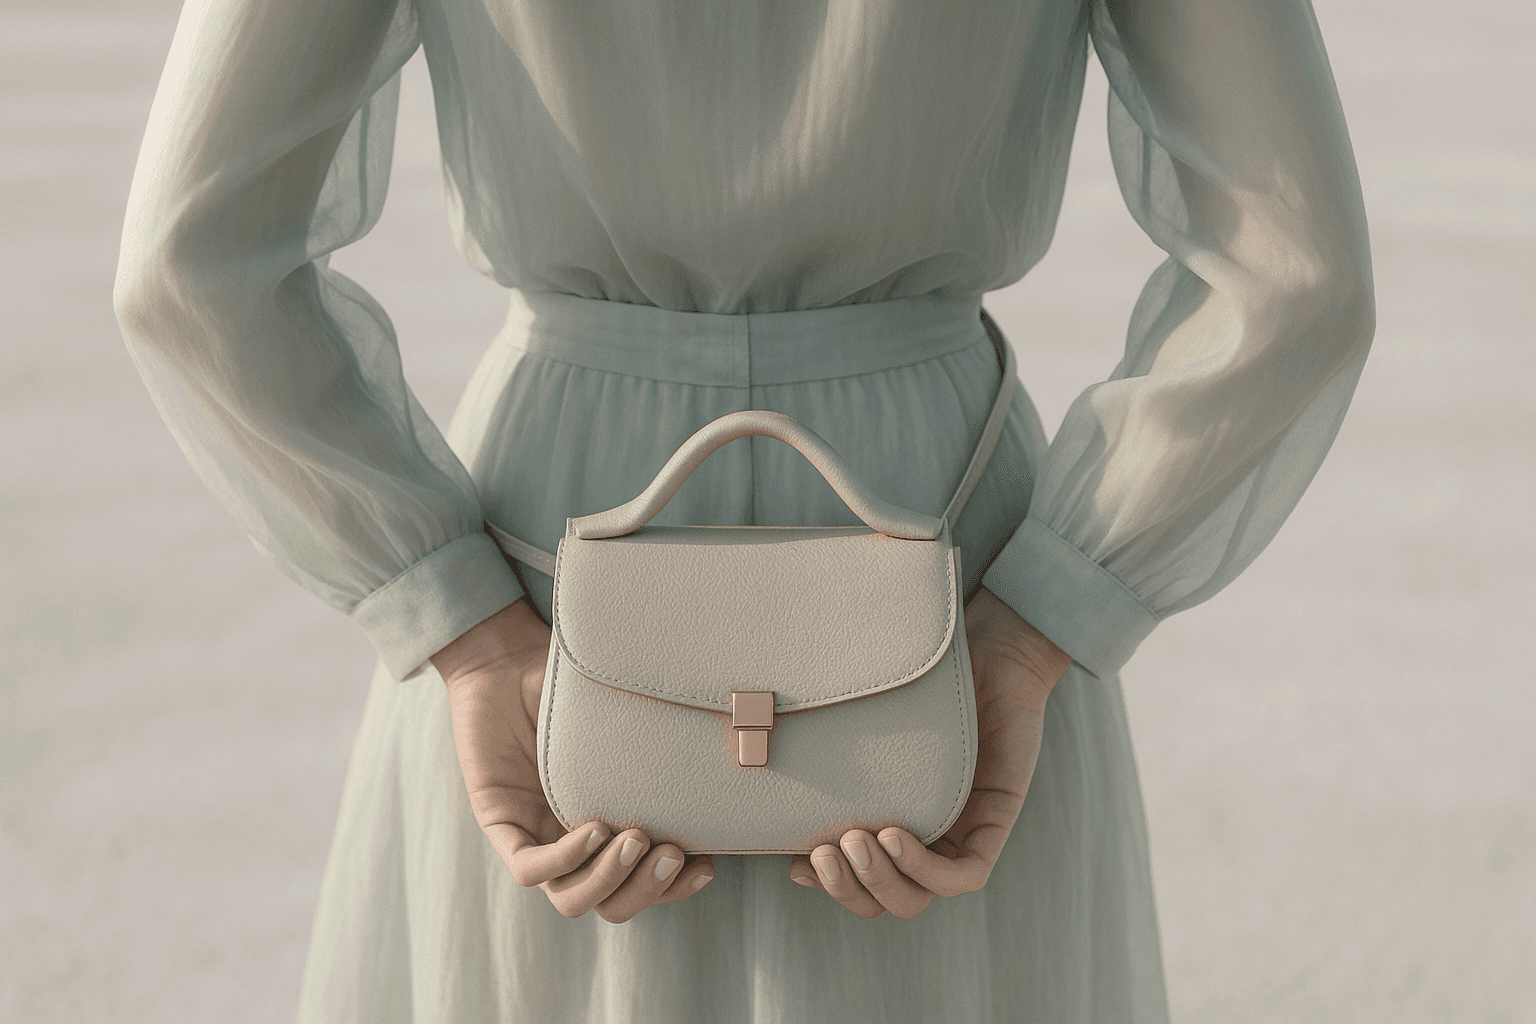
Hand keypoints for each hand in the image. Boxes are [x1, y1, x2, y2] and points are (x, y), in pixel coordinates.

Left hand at [430, 599, 715, 921]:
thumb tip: (738, 736)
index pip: (643, 886)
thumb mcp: (625, 721)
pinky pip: (529, 868)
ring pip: (572, 898)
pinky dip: (565, 859)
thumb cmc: (571, 687)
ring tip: (635, 838)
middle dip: (648, 890)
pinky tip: (593, 829)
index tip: (706, 865)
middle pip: (613, 904)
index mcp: (609, 830)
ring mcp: (535, 837)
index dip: (675, 889)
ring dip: (610, 880)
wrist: (506, 661)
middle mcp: (573, 844)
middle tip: (670, 852)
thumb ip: (663, 740)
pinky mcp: (500, 823)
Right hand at [787, 585, 1070, 918]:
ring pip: (919, 898)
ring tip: (852, 841)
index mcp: (895, 822)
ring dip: (878, 882)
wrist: (994, 647)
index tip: (796, 863)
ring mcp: (964, 834)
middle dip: (847, 889)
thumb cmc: (923, 675)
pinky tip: (894, 834)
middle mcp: (929, 837)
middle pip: (885, 900)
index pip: (859, 884)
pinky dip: (924, 870)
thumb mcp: (866, 721)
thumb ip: (828, 744)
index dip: (828, 887)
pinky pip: (964, 877)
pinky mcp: (996, 823)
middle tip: (823, 851)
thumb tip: (750, 746)